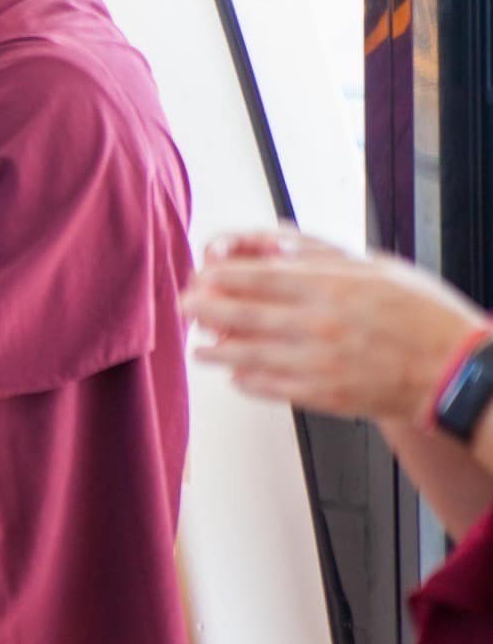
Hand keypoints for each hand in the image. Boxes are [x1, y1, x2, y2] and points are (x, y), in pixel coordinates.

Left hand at [187, 231, 488, 421]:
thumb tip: (271, 247)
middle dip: (204, 310)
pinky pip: (272, 387)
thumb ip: (320, 258)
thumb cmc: (421, 313)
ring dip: (216, 350)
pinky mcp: (324, 396)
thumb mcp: (375, 268)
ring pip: (248, 355)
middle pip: (241, 314)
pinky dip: (247, 381)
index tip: (198, 277)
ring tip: (199, 347)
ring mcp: (318, 363)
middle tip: (184, 307)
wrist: (458, 372)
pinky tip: (234, 375)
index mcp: (329, 286)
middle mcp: (317, 324)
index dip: (217, 278)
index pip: (254, 278)